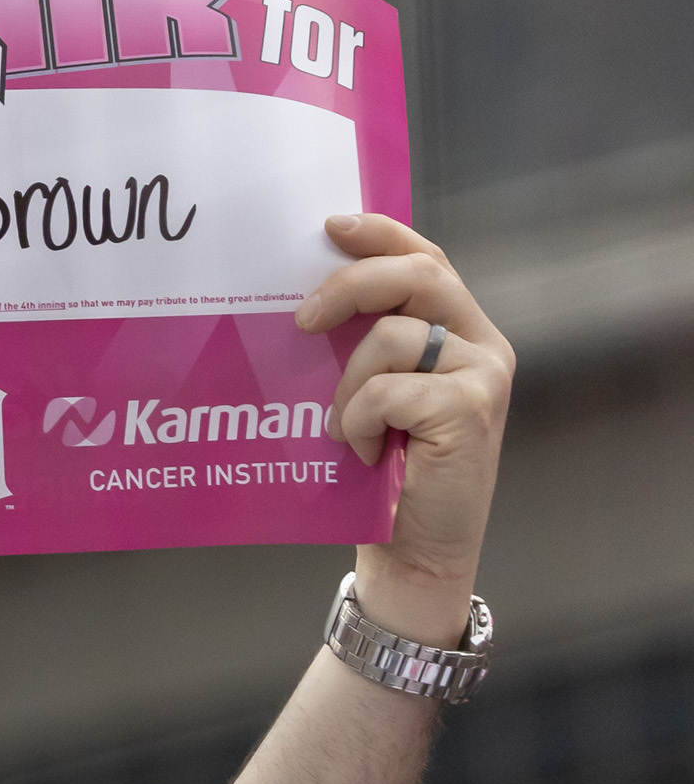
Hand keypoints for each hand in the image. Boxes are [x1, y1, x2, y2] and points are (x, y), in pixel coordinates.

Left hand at [296, 210, 513, 646]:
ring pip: (395, 337)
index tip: (329, 225)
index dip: (381, 235)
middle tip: (300, 321)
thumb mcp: (369, 401)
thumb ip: (361, 350)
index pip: (425, 259)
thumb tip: (300, 304)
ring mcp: (483, 375)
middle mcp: (481, 344)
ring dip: (348, 383)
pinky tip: (365, 453)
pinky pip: (391, 390)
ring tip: (343, 429)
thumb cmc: (382, 482)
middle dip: (352, 286)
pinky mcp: (471, 410)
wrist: (412, 558)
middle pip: (419, 275)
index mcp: (459, 332)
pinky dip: (361, 419)